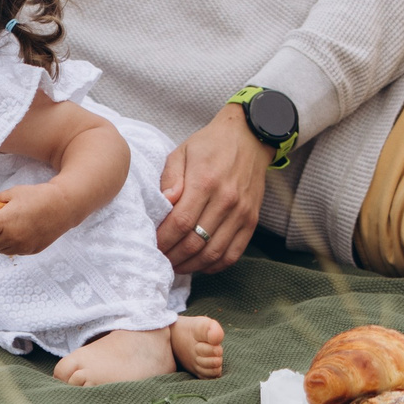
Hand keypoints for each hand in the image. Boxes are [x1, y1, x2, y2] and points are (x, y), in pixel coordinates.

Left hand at [0, 181, 74, 255]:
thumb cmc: (37, 196)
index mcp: (4, 221)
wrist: (63, 206)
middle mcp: (12, 237)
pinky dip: (13, 244)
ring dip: (0, 241)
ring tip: (8, 229)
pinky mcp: (31, 251)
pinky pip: (15, 251)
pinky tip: (20, 232)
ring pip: (1, 250)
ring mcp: (22, 246)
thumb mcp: (13, 193)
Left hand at [157, 106, 272, 273]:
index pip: (180, 222)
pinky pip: (233, 254)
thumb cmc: (210, 144)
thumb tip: (164, 203)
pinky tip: (199, 265)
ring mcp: (242, 213)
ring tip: (176, 265)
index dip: (164, 239)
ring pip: (214, 253)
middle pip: (195, 242)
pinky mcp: (252, 220)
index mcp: (205, 182)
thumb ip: (171, 178)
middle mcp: (226, 200)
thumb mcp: (183, 151)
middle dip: (173, 256)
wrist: (249, 138)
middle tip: (160, 259)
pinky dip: (215, 265)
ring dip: (192, 265)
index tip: (151, 245)